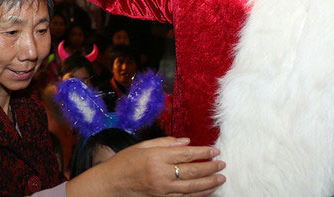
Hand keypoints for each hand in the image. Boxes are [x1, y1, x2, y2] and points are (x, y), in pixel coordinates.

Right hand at [67, 137, 225, 196]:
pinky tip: (207, 190)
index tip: (215, 150)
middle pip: (192, 171)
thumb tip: (186, 141)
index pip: (186, 154)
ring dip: (209, 183)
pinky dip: (198, 194)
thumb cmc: (124, 162)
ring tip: (220, 178)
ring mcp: (163, 189)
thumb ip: (165, 143)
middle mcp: (161, 173)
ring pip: (192, 187)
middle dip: (210, 168)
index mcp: (156, 157)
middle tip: (222, 164)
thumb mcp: (142, 146)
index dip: (203, 152)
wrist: (111, 183)